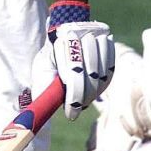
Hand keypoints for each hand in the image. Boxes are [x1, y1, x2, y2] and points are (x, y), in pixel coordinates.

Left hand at [32, 1, 114, 120]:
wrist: (61, 34)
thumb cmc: (50, 59)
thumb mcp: (41, 71)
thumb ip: (42, 90)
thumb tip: (39, 118)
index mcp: (60, 40)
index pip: (73, 72)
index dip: (74, 96)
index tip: (71, 113)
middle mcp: (80, 33)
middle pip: (90, 72)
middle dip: (84, 96)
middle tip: (77, 109)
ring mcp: (95, 33)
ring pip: (103, 71)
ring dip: (94, 91)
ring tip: (84, 101)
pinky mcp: (106, 39)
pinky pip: (111, 67)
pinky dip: (104, 83)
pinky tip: (94, 90)